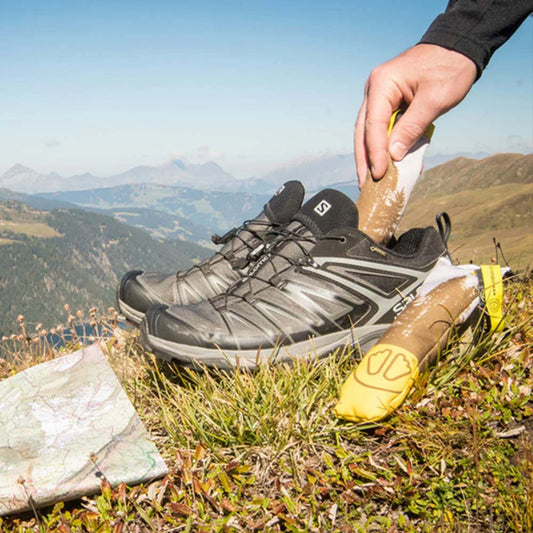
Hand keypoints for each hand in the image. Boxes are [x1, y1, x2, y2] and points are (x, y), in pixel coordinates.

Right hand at [354, 43, 476, 186]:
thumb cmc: (449, 69)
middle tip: (364, 184)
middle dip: (364, 159)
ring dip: (371, 156)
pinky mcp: (388, 104)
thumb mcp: (434, 100)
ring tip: (370, 179)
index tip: (379, 174)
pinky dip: (386, 147)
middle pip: (363, 131)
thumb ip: (412, 128)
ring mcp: (379, 97)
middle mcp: (375, 90)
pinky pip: (383, 129)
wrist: (458, 49)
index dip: (375, 152)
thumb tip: (393, 156)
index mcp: (382, 84)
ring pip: (369, 132)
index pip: (373, 125)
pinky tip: (390, 165)